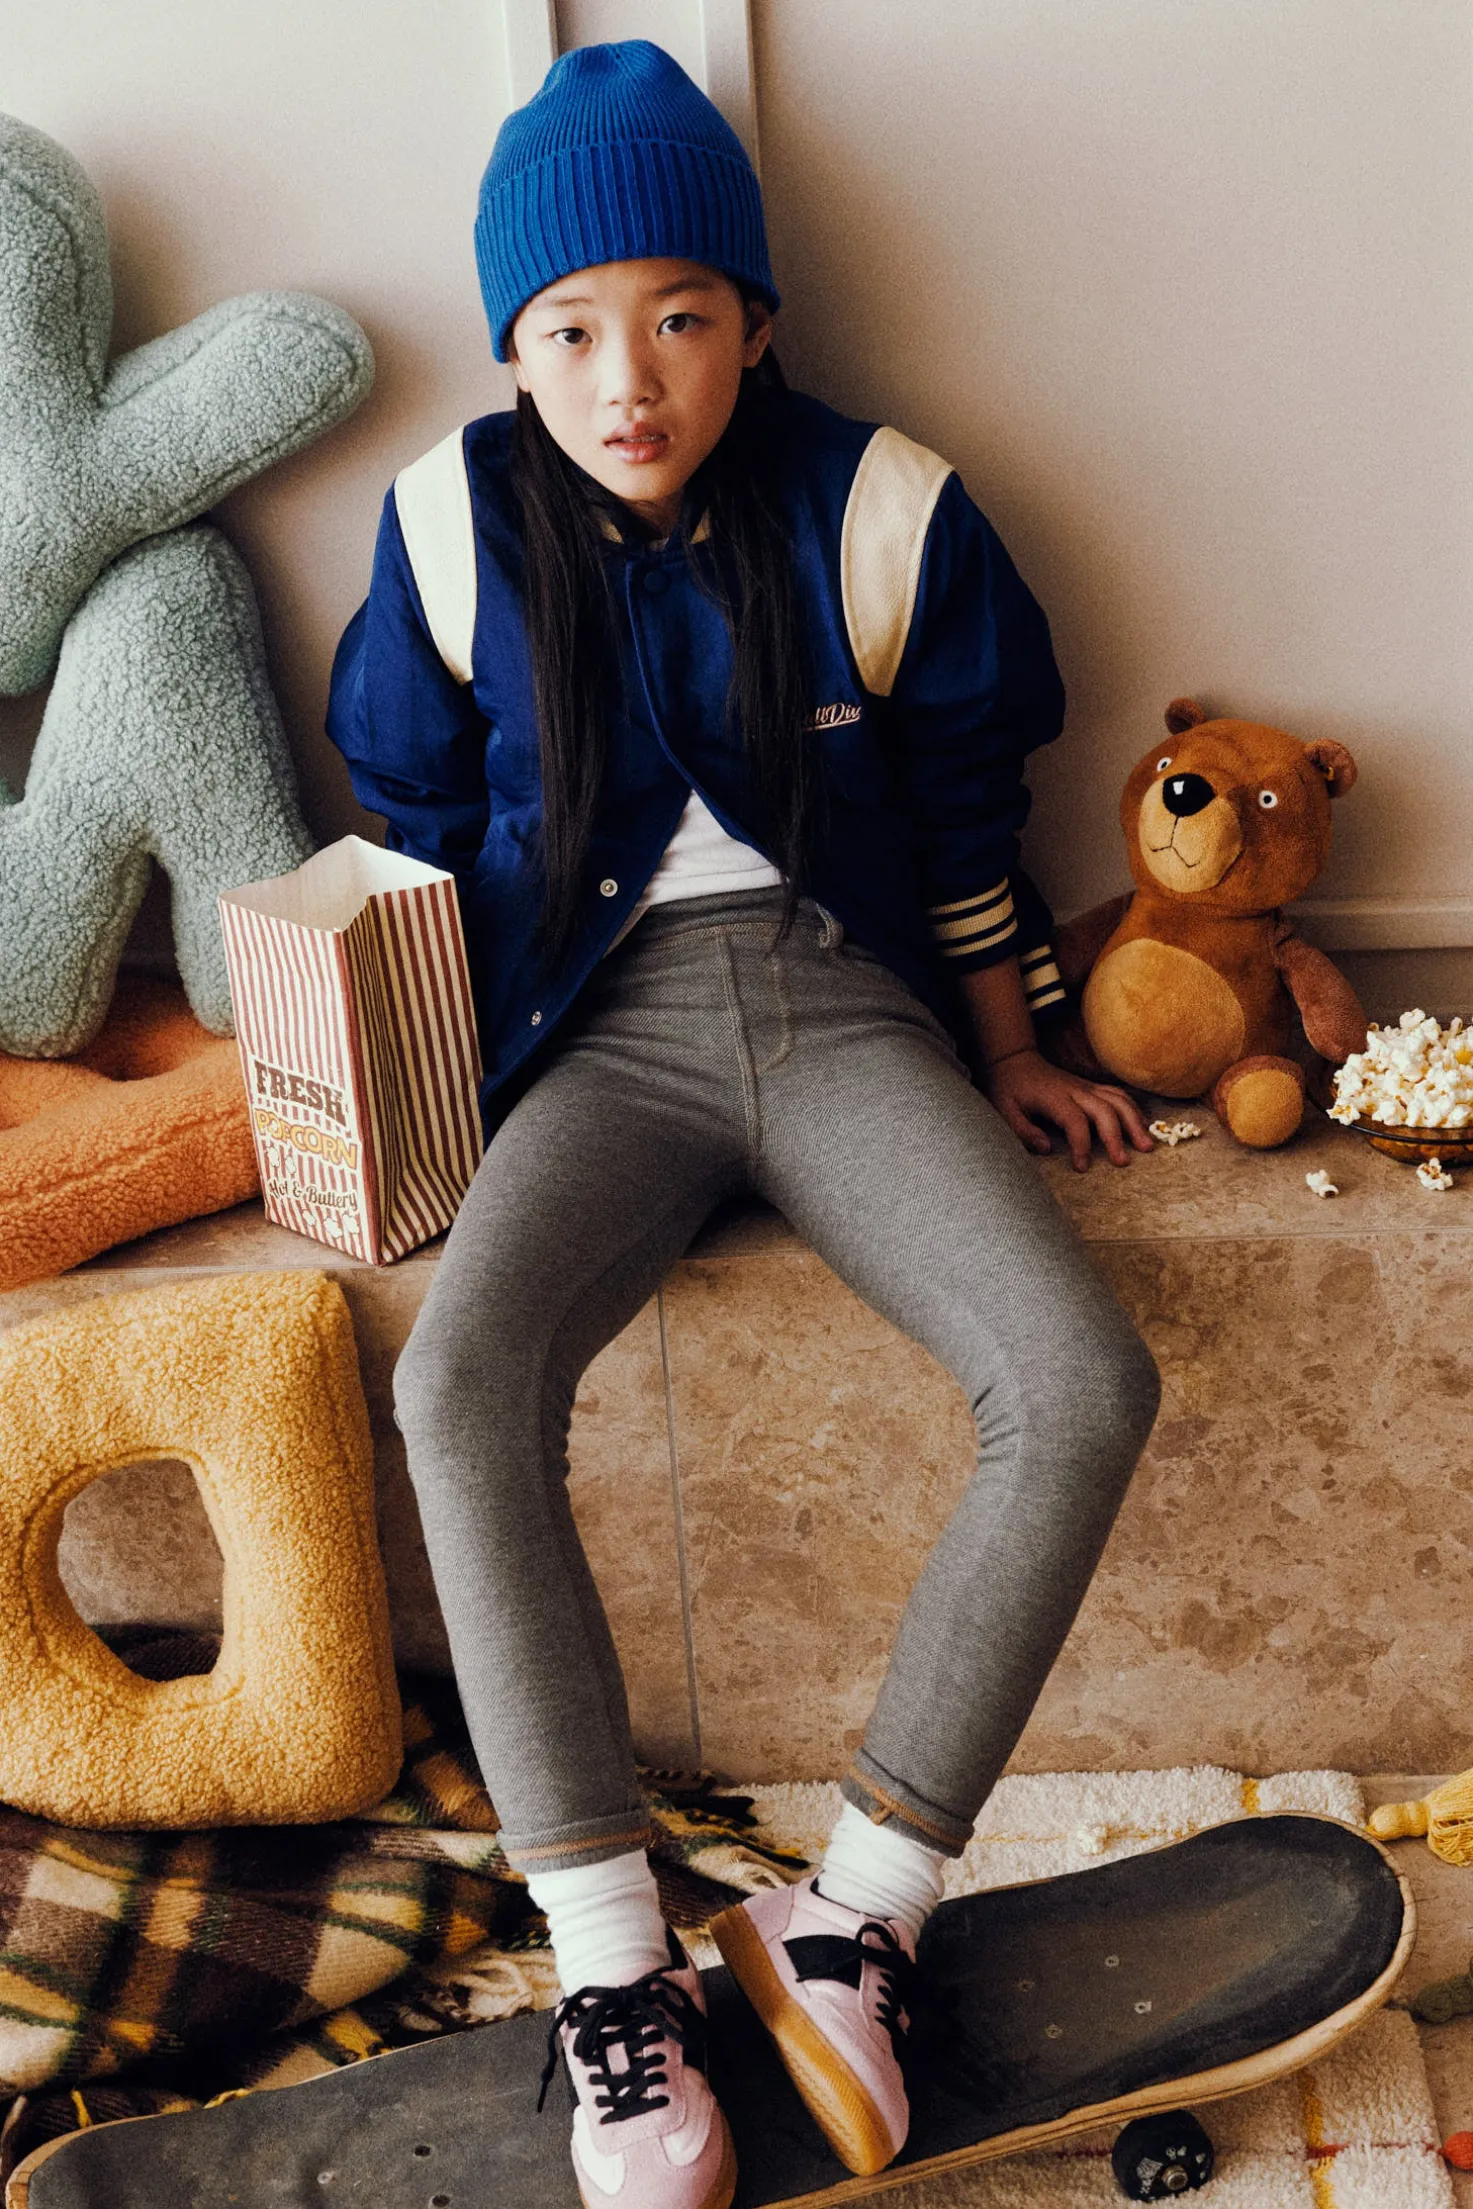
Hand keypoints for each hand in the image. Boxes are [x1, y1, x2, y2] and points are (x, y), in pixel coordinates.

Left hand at [983, 1048, 1153, 1171]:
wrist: (1014, 1059)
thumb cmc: (1008, 1088)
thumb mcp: (1004, 1111)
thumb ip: (1023, 1131)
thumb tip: (1046, 1149)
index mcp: (1054, 1098)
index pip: (1074, 1121)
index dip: (1081, 1145)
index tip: (1082, 1167)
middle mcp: (1075, 1090)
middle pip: (1104, 1110)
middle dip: (1116, 1136)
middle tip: (1123, 1162)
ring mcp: (1086, 1086)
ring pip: (1118, 1100)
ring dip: (1134, 1122)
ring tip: (1146, 1145)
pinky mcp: (1091, 1086)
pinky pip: (1118, 1094)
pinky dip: (1133, 1109)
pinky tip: (1142, 1125)